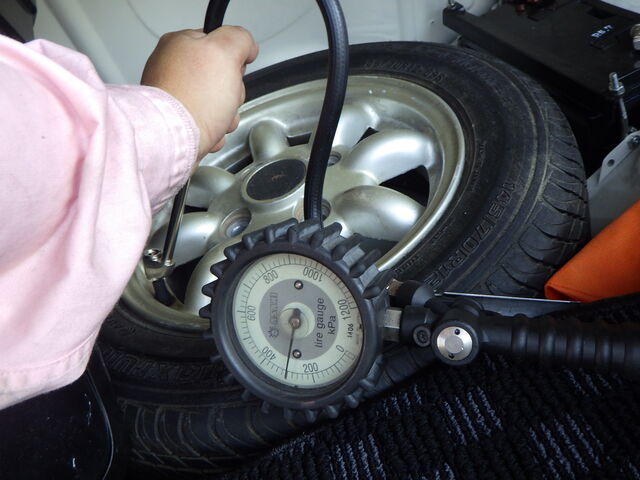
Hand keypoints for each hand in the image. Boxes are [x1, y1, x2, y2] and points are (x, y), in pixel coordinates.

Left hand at [141, 26, 258, 158]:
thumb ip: (239, 39)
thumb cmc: (193, 99)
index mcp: (179, 44)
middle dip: (230, 94)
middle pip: (220, 78)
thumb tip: (246, 46)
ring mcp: (173, 97)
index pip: (220, 46)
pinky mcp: (176, 121)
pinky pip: (206, 123)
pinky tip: (208, 131)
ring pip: (216, 103)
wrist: (175, 141)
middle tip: (222, 97)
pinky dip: (212, 130)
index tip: (232, 72)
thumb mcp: (225, 51)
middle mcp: (171, 68)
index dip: (234, 62)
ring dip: (224, 115)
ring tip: (215, 119)